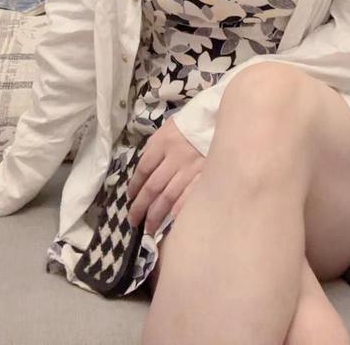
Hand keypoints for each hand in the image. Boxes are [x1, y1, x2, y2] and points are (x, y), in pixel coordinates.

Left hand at [127, 114, 204, 235]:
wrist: (219, 118)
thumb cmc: (191, 124)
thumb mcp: (168, 129)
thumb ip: (155, 148)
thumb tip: (142, 172)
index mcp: (162, 143)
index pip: (143, 169)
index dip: (134, 187)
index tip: (130, 199)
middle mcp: (175, 157)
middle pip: (153, 187)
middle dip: (141, 207)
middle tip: (134, 222)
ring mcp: (192, 168)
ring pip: (168, 197)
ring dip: (157, 215)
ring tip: (150, 229)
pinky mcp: (207, 175)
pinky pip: (190, 197)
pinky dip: (180, 211)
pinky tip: (173, 222)